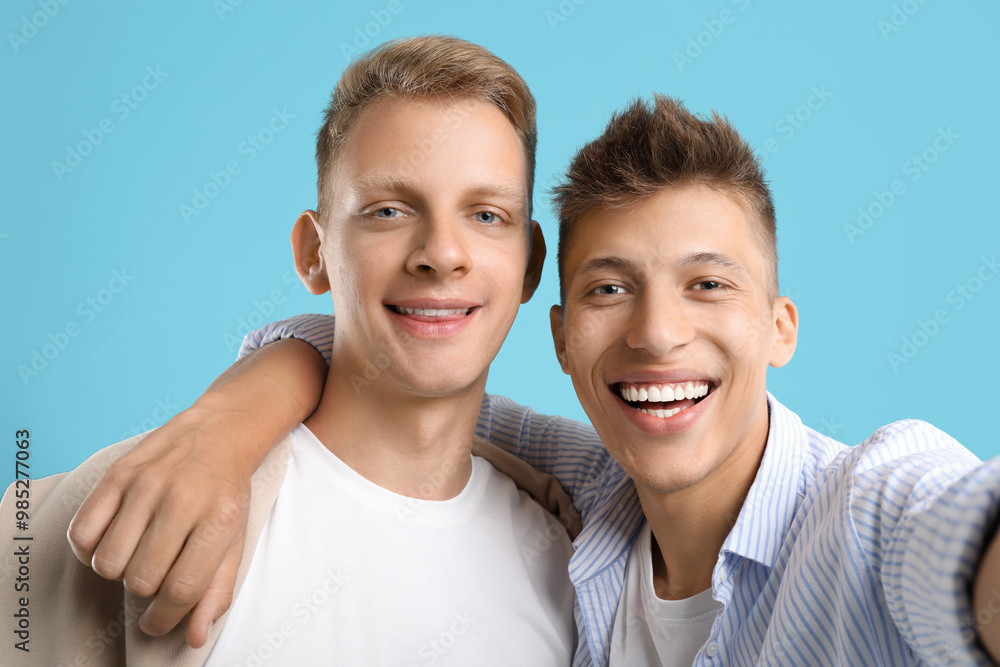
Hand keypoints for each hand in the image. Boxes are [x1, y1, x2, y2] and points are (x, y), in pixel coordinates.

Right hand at [67, 399, 255, 646]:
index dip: (165, 618)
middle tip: (154, 575)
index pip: (182, 589)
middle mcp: (182, 499)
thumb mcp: (235, 540)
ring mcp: (147, 484)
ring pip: (108, 563)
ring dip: (119, 571)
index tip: (157, 622)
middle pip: (141, 579)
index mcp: (218, 519)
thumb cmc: (226, 493)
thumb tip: (195, 636)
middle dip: (145, 591)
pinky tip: (113, 539)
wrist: (220, 432)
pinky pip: (82, 533)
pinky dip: (91, 549)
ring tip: (136, 555)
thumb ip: (216, 590)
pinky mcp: (118, 473)